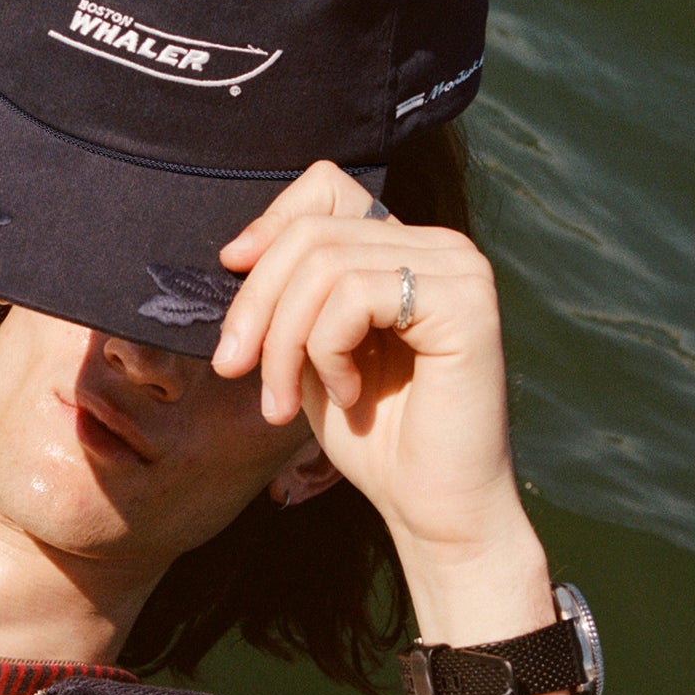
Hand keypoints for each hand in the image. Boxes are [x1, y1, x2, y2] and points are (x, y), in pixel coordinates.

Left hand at [212, 161, 538, 589]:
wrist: (432, 508)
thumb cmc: (375, 439)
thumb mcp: (310, 353)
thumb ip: (289, 297)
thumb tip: (235, 253)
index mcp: (404, 249)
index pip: (326, 186)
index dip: (268, 222)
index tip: (230, 270)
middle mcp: (438, 246)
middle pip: (310, 233)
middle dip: (256, 305)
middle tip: (236, 370)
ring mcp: (457, 268)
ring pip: (324, 264)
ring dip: (283, 341)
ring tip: (283, 402)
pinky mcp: (465, 300)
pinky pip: (356, 294)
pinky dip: (327, 350)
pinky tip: (348, 393)